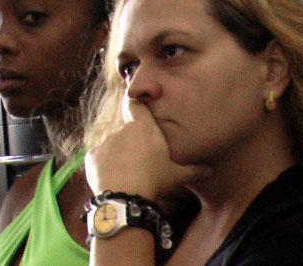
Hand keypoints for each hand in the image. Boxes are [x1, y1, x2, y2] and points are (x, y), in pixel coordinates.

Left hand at [85, 97, 210, 199]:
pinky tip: (113, 181)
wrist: (125, 196)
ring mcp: (105, 142)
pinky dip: (104, 168)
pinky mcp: (92, 156)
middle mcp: (122, 130)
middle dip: (131, 145)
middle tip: (140, 164)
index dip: (136, 106)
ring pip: (112, 147)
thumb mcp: (177, 176)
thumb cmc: (155, 181)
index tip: (137, 109)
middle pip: (126, 133)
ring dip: (117, 158)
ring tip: (127, 177)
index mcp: (143, 128)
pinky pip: (98, 160)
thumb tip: (210, 171)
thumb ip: (193, 171)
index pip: (136, 106)